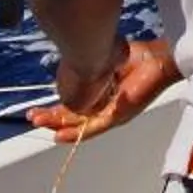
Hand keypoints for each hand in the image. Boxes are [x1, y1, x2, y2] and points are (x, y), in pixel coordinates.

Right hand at [29, 38, 179, 143]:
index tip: (37, 108)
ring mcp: (110, 113)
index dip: (56, 108)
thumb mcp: (107, 61)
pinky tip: (62, 134)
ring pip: (79, 125)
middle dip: (52, 118)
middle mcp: (104, 106)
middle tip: (33, 117)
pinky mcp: (118, 115)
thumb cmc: (139, 57)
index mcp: (101, 94)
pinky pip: (94, 127)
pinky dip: (78, 132)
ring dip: (59, 125)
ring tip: (41, 124)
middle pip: (73, 118)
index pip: (74, 106)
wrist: (159, 59)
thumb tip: (73, 63)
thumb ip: (91, 68)